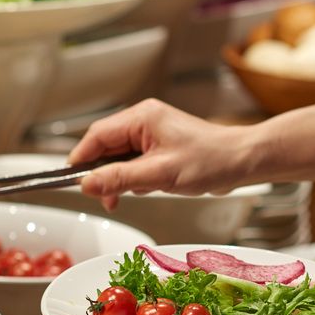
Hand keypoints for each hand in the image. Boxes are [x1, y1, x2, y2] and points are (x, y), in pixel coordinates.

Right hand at [68, 99, 268, 208]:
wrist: (242, 162)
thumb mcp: (159, 175)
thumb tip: (87, 184)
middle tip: (104, 196)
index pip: (97, 136)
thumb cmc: (210, 161)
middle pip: (105, 147)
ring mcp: (152, 134)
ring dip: (119, 178)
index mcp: (141, 118)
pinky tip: (145, 188)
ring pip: (119, 157)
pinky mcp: (160, 147)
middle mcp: (144, 121)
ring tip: (128, 195)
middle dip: (102, 173)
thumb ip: (120, 179)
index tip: (72, 180)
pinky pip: (135, 162)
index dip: (81, 160)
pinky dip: (134, 179)